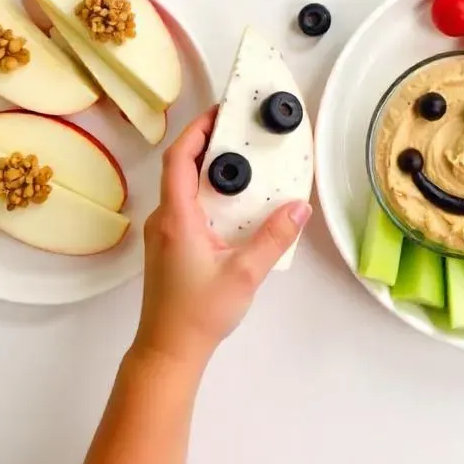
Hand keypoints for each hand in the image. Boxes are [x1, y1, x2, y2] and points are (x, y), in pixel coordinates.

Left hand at [132, 108, 310, 371]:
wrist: (168, 352)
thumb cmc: (197, 315)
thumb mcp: (244, 275)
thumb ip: (273, 239)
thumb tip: (299, 209)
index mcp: (177, 217)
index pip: (178, 158)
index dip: (197, 129)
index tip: (221, 112)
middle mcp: (165, 219)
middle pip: (180, 166)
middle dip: (208, 142)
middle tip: (239, 129)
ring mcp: (165, 233)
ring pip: (183, 187)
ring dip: (208, 169)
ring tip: (242, 159)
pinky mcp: (170, 246)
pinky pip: (187, 206)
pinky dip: (208, 193)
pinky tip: (234, 203)